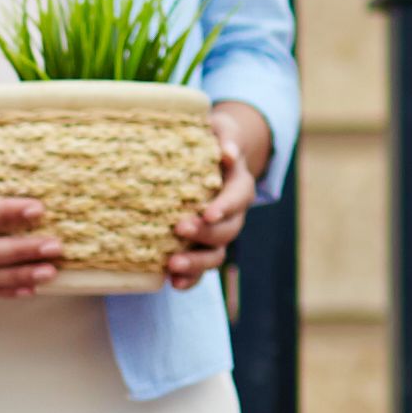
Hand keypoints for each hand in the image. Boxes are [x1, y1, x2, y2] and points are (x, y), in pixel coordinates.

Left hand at [155, 101, 275, 288]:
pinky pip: (201, 269)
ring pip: (216, 255)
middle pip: (228, 230)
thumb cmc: (210, 139)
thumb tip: (227, 153)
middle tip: (179, 228)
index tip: (208, 212)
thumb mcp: (219, 128)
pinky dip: (190, 279)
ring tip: (173, 265)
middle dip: (205, 233)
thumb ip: (225, 135)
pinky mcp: (202, 247)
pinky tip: (172, 284)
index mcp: (239, 185)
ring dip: (197, 263)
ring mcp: (218, 234)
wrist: (210, 158)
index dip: (225, 206)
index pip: (238, 197)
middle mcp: (233, 214)